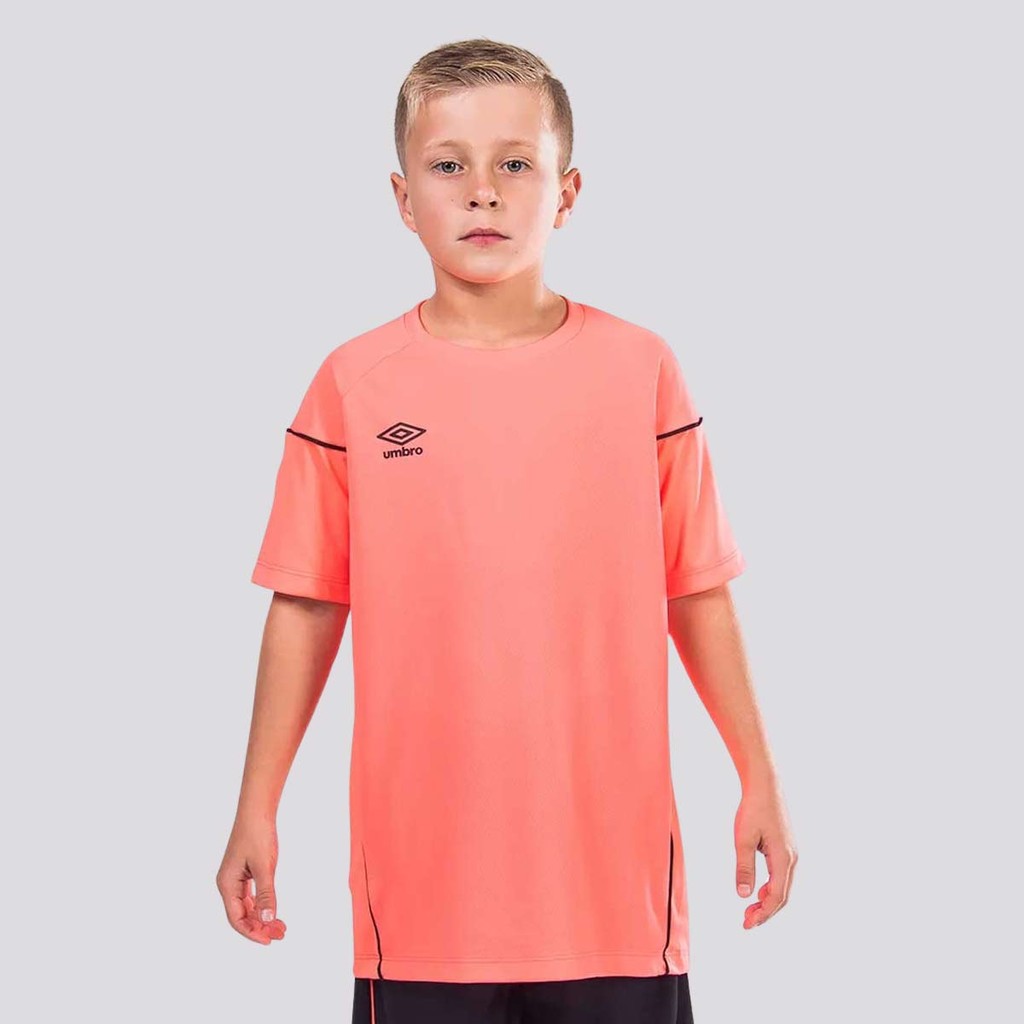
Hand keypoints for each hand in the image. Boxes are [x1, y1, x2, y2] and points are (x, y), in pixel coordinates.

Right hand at [216, 815, 287, 944]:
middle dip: (260, 927)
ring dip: (262, 918)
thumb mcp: (264, 866)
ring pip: (247, 907)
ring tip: (281, 927)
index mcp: (226, 884)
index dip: (252, 932)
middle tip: (281, 934)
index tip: (269, 940)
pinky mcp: (244, 872)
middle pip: (241, 915)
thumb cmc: (258, 834)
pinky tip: (274, 911)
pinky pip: (251, 896)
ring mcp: (235, 878)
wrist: (257, 810)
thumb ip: (266, 894)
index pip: (236, 918)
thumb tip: (267, 920)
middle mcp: (228, 884)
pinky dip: (262, 905)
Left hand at [734, 777, 797, 928]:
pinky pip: (781, 876)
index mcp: (784, 858)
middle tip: (746, 922)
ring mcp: (791, 853)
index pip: (776, 896)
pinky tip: (757, 890)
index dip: (762, 914)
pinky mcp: (786, 848)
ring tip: (749, 910)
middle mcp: (792, 859)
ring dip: (768, 900)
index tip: (747, 924)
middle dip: (765, 912)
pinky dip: (770, 888)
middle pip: (782, 895)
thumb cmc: (753, 809)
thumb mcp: (743, 839)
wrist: (765, 785)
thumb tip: (743, 896)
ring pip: (783, 887)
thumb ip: (744, 868)